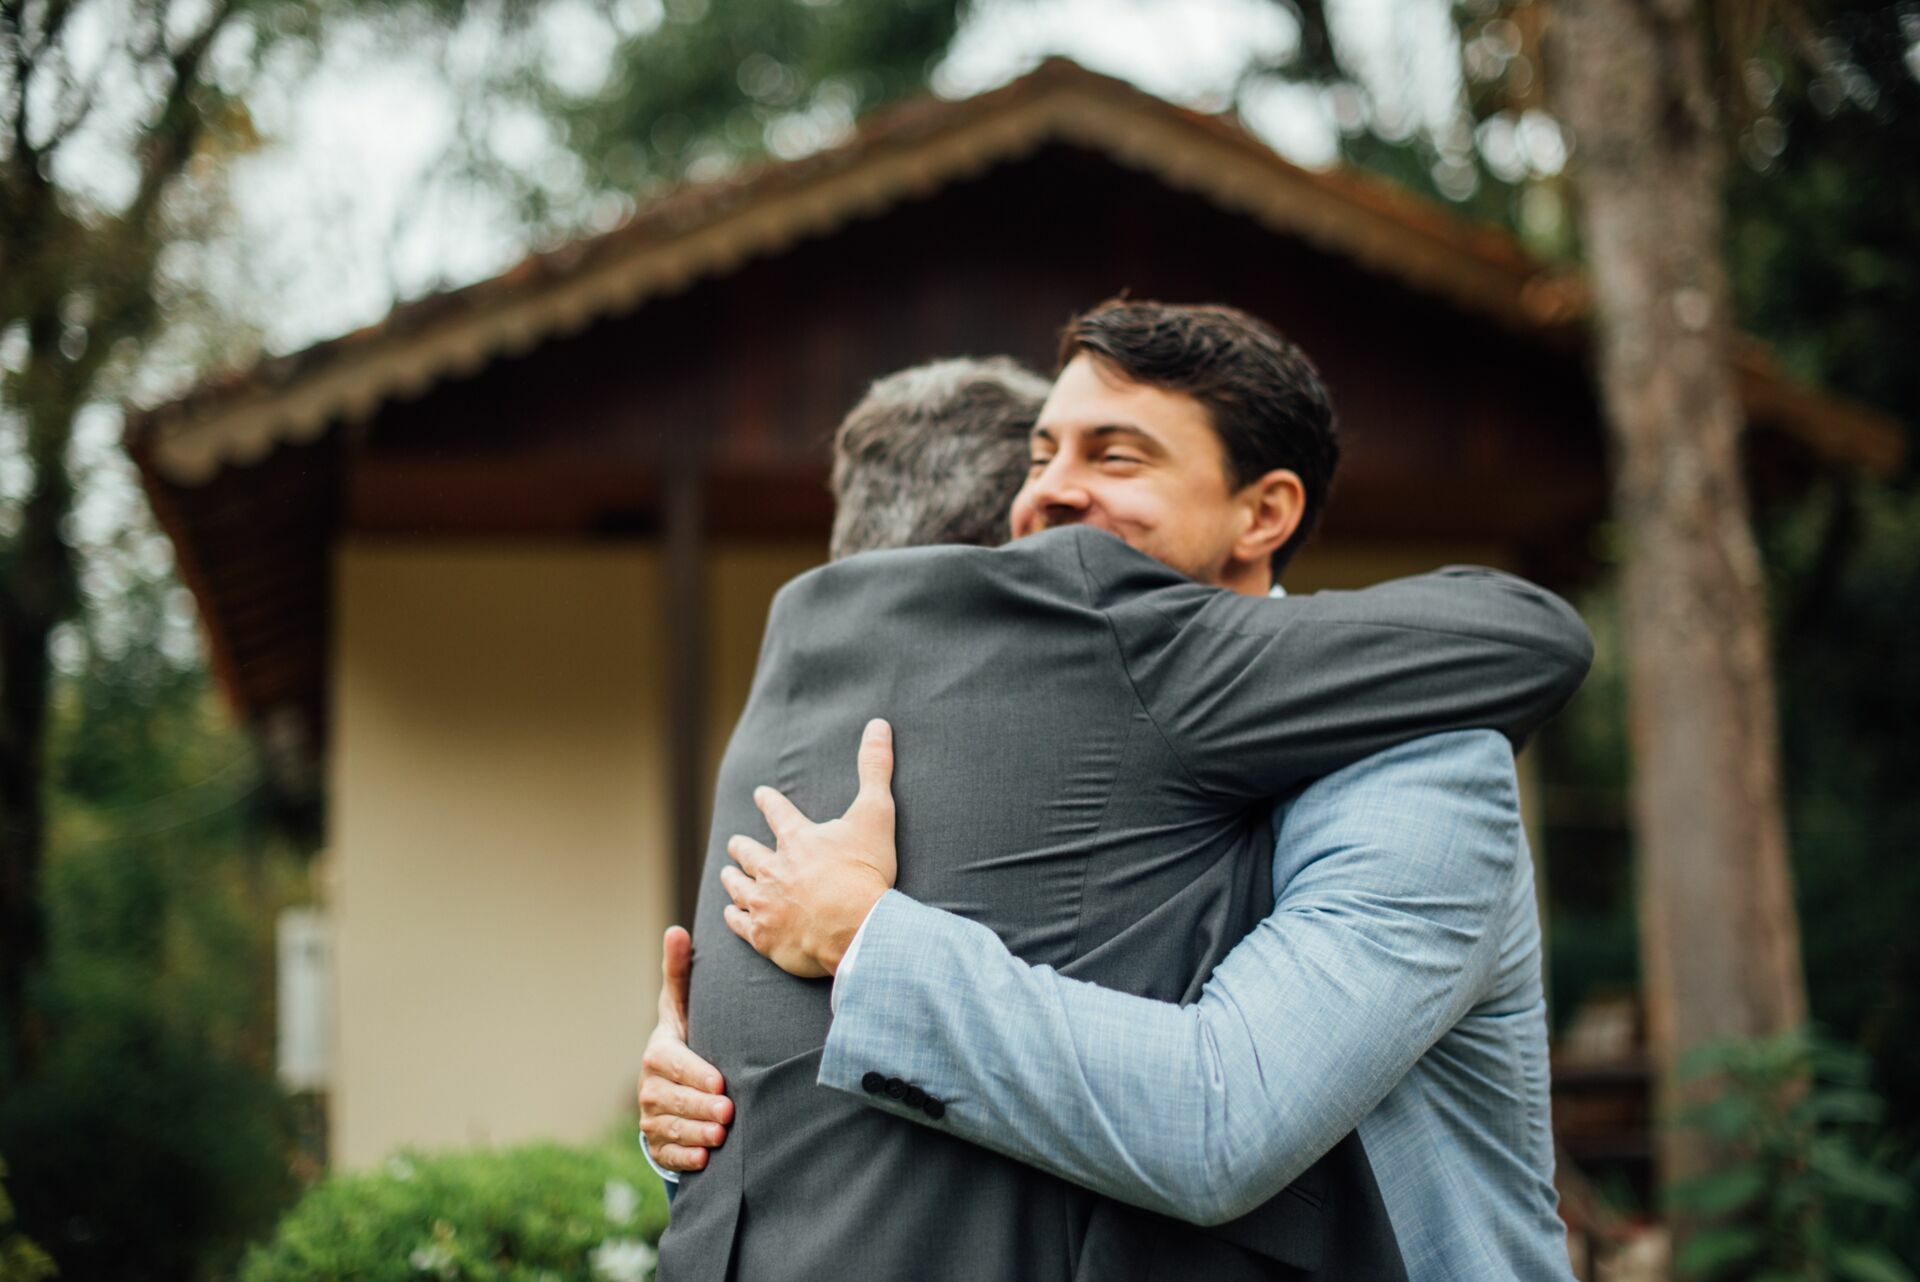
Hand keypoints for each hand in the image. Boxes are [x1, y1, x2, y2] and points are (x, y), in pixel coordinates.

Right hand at [637, 925, 732, 1171]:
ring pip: (671, 1129)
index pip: (672, 1064)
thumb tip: (677, 929)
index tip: (720, 1082)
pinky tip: (705, 1158)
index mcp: (658, 1052)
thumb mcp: (683, 1005)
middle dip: (700, 1107)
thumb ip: (680, 972)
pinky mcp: (657, 1144)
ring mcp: (651, 1117)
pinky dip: (685, 1158)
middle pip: (672, 1101)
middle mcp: (649, 1086)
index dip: (695, 1074)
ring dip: (697, 1133)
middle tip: (728, 1112)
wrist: (674, 1079)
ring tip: (722, 1135)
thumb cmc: (686, 1034)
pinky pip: (668, 1154)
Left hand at [721, 718, 897, 976]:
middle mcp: (774, 868)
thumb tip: (878, 724)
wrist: (856, 929)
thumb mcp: (876, 814)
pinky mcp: (765, 936)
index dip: (768, 801)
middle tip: (736, 843)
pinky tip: (730, 914)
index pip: (777, 811)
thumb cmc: (865, 872)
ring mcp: (766, 904)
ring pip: (739, 887)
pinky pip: (740, 924)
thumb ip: (875, 768)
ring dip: (733, 879)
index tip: (761, 795)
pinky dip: (734, 917)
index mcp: (798, 839)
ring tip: (728, 873)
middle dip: (742, 846)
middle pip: (749, 853)